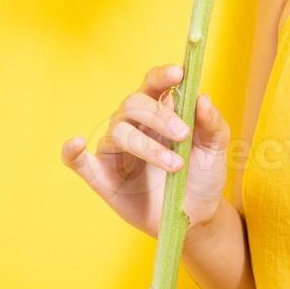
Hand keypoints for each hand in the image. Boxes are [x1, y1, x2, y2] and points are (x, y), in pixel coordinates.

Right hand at [60, 64, 231, 237]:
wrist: (196, 215)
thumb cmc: (202, 175)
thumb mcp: (216, 149)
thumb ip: (212, 124)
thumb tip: (201, 97)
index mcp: (161, 112)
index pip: (154, 85)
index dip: (162, 76)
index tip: (178, 73)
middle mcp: (134, 126)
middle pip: (134, 104)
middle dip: (159, 115)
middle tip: (184, 135)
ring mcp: (117, 151)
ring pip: (118, 132)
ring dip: (147, 146)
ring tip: (176, 165)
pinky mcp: (102, 176)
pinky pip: (79, 162)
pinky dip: (73, 151)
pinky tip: (76, 143)